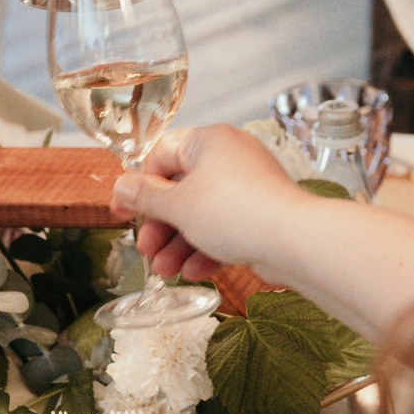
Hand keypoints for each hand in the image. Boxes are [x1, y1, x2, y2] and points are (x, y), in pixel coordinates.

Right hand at [110, 124, 309, 281]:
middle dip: (161, 225)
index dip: (139, 187)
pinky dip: (208, 248)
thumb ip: (145, 197)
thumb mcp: (178, 206)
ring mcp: (249, 186)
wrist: (293, 240)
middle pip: (182, 188)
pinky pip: (227, 227)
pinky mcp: (263, 214)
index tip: (123, 212)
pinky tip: (194, 272)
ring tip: (166, 271)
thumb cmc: (234, 212)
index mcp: (208, 141)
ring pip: (203, 213)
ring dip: (180, 243)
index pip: (162, 156)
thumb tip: (120, 186)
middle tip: (147, 249)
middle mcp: (231, 157)